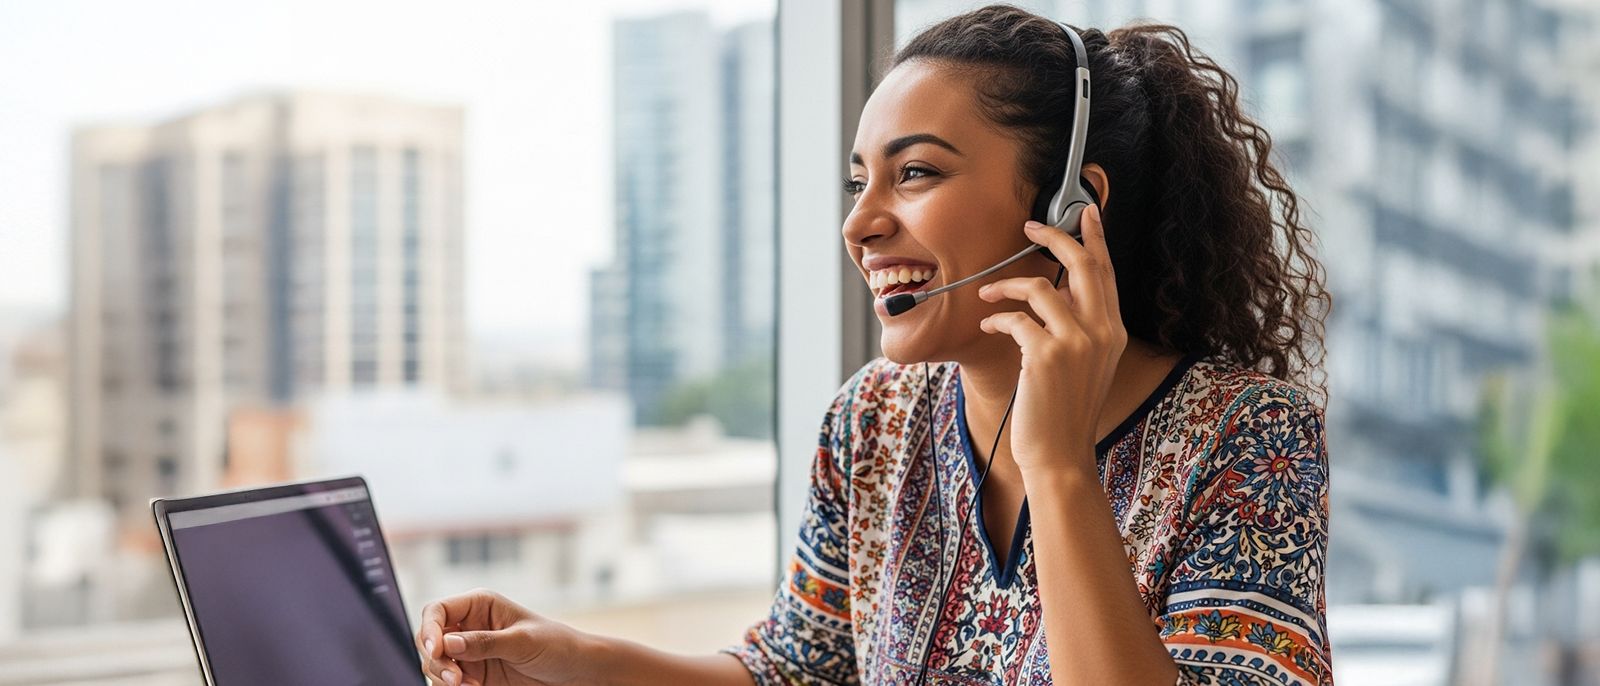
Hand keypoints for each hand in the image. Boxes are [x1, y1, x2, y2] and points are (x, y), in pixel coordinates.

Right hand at [416, 588, 592, 685]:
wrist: (574, 671)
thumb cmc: (555, 645)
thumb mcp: (522, 642)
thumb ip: (485, 643)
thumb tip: (447, 642)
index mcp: (480, 605)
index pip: (438, 611)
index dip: (429, 628)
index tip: (434, 649)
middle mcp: (469, 627)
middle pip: (430, 639)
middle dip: (435, 659)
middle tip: (454, 679)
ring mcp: (468, 652)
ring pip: (435, 663)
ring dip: (442, 676)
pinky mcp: (472, 675)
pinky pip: (448, 681)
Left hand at [976, 204, 1126, 476]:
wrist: (1061, 454)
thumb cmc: (1065, 410)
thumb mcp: (1085, 363)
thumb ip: (1079, 327)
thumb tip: (1054, 292)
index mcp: (1114, 331)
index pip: (1106, 272)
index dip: (1095, 238)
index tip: (1085, 213)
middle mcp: (1102, 331)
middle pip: (1081, 264)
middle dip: (1055, 236)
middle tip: (1030, 227)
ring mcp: (1076, 342)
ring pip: (1040, 286)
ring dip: (1006, 284)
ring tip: (987, 293)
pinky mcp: (1046, 354)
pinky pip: (1015, 317)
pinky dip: (997, 318)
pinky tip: (988, 326)